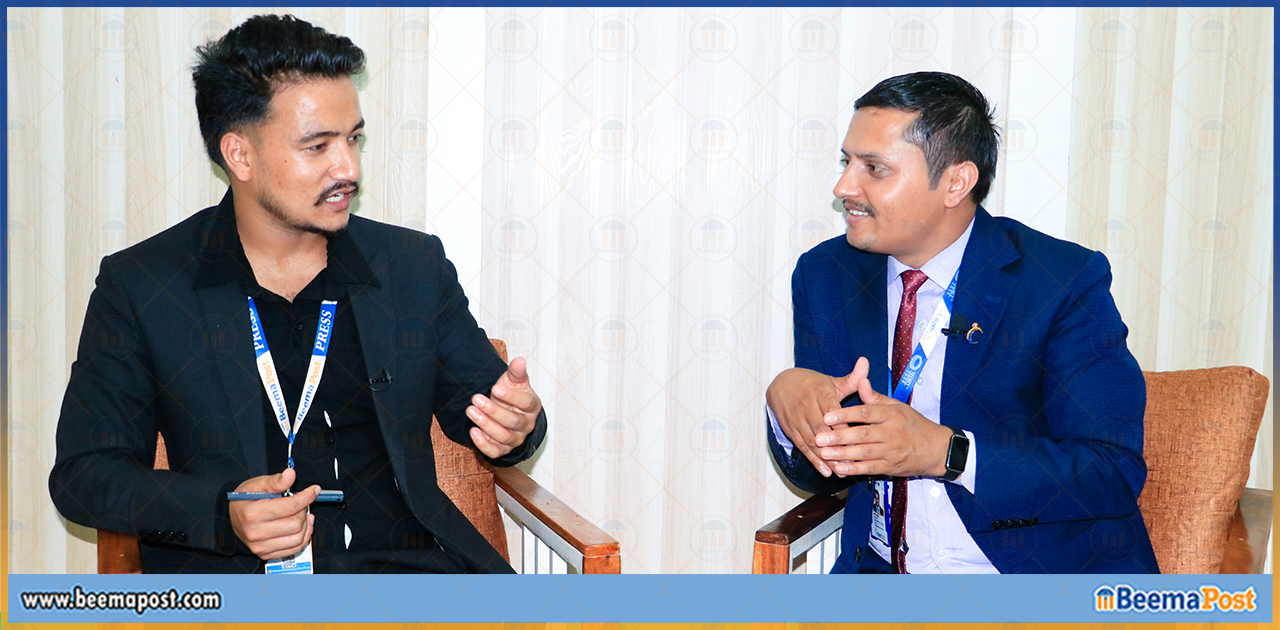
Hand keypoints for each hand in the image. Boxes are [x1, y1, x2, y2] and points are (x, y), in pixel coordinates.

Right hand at [228, 467, 318, 560]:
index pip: (290, 507)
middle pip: (296, 524)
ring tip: (301, 515)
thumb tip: (290, 474)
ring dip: (306, 525)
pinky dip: (302, 537)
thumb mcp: (257, 484)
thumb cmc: (245, 500)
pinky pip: (294, 549)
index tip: (314, 490)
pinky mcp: (266, 554)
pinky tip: (300, 527)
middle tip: (300, 503)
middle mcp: (256, 533)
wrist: (232, 517)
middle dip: (303, 510)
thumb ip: (276, 480)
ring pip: (298, 538)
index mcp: (253, 513)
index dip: (306, 496)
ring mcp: (260, 546)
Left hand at [467, 356, 541, 457]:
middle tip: (476, 399)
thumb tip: (520, 360)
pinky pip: (495, 452)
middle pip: (513, 421)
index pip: (526, 403)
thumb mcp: (514, 381)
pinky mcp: (503, 449)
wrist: (506, 411)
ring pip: (503, 436)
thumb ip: (516, 372)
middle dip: (493, 410)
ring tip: (471, 411)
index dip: (511, 397)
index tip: (495, 388)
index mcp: (532, 407)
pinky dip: (483, 444)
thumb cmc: (511, 395)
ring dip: (486, 424)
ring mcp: (516, 438)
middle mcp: (526, 425)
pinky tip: (473, 431)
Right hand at [765, 358, 868, 476]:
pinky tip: (826, 471)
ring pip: (813, 441)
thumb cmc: (812, 384)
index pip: (833, 412)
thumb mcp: (832, 381)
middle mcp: (807, 407)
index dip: (843, 426)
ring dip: (826, 458)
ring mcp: (798, 420)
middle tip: (852, 463)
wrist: (780, 384)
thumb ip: (853, 378)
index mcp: (821, 393)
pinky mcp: (790, 430)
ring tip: (841, 471)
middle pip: (822, 430)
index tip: (858, 440)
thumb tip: (866, 362)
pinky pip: (803, 447)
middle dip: (836, 448)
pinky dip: (814, 460)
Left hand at [814, 366, 952, 477]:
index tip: (827, 415)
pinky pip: (870, 468)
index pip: (866, 412)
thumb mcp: (897, 406)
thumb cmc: (913, 424)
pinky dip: (854, 469)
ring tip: (824, 453)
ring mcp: (891, 451)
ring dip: (842, 454)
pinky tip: (839, 468)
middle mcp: (891, 433)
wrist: (936, 448)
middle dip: (839, 437)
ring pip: (864, 452)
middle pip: (862, 434)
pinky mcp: (890, 467)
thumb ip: (875, 397)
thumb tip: (861, 380)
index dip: (845, 414)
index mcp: (891, 415)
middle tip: (819, 437)